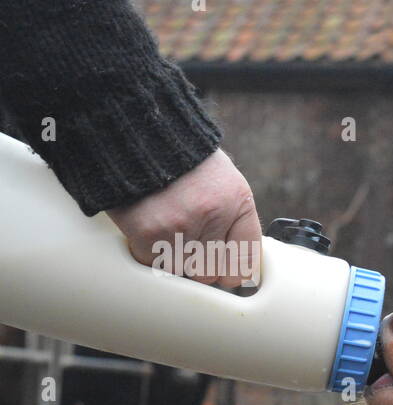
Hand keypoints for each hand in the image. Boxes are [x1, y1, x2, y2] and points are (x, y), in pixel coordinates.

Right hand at [108, 149, 261, 289]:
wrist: (135, 130)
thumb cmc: (179, 159)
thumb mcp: (222, 182)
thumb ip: (232, 221)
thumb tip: (236, 270)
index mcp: (238, 201)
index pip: (245, 261)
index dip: (231, 272)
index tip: (222, 273)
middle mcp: (215, 214)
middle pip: (211, 274)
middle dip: (198, 265)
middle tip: (184, 243)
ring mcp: (183, 225)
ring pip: (182, 271)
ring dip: (171, 258)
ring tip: (165, 229)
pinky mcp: (150, 233)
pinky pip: (152, 262)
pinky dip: (146, 251)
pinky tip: (146, 225)